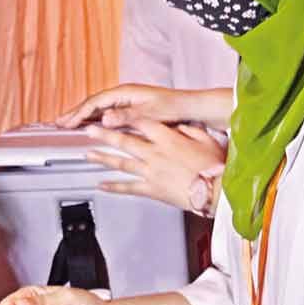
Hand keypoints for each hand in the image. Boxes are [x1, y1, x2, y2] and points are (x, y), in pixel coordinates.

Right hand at [58, 84, 205, 128]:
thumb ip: (126, 116)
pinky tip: (88, 124)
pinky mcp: (130, 107)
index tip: (68, 123)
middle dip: (75, 112)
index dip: (80, 113)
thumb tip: (105, 117)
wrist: (191, 106)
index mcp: (126, 92)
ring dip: (82, 115)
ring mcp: (126, 100)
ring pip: (98, 107)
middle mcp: (124, 94)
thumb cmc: (175, 107)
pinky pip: (106, 112)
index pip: (96, 102)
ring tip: (67, 123)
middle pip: (93, 103)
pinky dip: (93, 118)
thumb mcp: (150, 114)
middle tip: (58, 122)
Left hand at [85, 120, 225, 210]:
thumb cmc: (214, 166)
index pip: (142, 123)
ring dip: (103, 158)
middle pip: (124, 141)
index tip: (114, 114)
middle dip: (104, 134)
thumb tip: (179, 126)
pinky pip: (128, 187)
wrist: (214, 190)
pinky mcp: (151, 189)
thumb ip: (190, 131)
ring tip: (89, 155)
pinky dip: (113, 186)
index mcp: (168, 139)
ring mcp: (150, 172)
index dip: (126, 117)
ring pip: (121, 163)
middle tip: (89, 130)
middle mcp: (155, 153)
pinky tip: (101, 185)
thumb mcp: (207, 140)